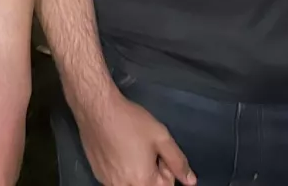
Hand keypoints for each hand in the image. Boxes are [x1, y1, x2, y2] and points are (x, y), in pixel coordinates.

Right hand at [78, 92, 195, 185]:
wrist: (97, 109)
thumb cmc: (130, 122)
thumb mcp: (161, 137)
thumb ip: (178, 161)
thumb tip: (191, 181)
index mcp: (143, 182)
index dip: (166, 168)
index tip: (158, 151)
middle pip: (147, 185)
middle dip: (151, 172)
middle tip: (145, 149)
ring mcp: (107, 182)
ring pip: (130, 183)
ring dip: (136, 171)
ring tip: (130, 148)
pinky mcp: (97, 174)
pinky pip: (116, 179)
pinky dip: (121, 169)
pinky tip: (117, 149)